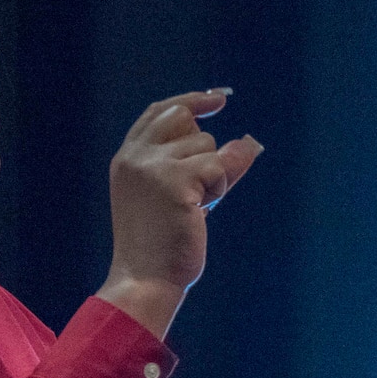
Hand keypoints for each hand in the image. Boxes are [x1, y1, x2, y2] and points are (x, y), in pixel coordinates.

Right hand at [97, 88, 263, 338]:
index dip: (190, 100)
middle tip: (207, 178)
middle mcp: (135, 156)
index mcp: (127, 158)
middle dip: (205, 144)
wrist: (146, 279)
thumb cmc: (163, 245)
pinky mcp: (174, 180)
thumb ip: (207, 165)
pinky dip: (219, 188)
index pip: (159, 112)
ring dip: (214, 176)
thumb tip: (249, 141)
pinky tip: (201, 212)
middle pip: (184, 118)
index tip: (219, 98)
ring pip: (207, 145)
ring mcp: (152, 166)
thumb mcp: (181, 196)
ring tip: (194, 208)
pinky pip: (217, 166)